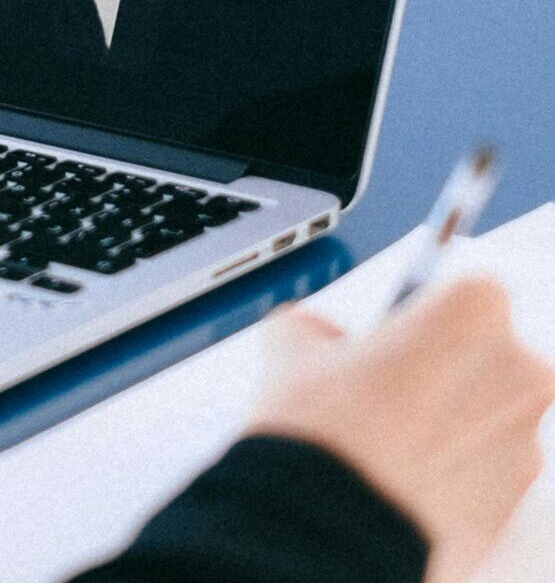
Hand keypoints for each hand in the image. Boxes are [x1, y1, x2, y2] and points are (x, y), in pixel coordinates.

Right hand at [251, 276, 554, 582]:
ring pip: (488, 411)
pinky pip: (488, 466)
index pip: (465, 288)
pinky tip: (402, 474)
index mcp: (473, 310)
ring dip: (450, 418)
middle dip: (442, 365)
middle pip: (484, 351)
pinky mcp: (519, 498)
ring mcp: (525, 438)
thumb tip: (321, 338)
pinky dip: (456, 467)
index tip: (399, 329)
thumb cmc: (324, 433)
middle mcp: (517, 369)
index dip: (424, 311)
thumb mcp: (292, 342)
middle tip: (385, 385)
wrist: (328, 528)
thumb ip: (320, 326)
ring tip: (387, 439)